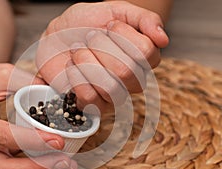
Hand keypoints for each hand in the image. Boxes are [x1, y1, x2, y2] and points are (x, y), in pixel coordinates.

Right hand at [0, 59, 76, 168]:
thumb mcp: (3, 73)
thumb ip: (30, 83)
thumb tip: (60, 94)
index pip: (4, 137)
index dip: (33, 141)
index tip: (58, 141)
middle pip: (4, 168)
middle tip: (65, 164)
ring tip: (64, 166)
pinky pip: (8, 165)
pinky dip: (29, 166)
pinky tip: (50, 162)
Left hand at [36, 1, 168, 110]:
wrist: (57, 35)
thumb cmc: (86, 23)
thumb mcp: (116, 10)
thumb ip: (144, 19)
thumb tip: (163, 39)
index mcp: (143, 58)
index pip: (146, 52)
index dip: (123, 35)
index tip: (108, 26)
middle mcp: (131, 80)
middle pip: (127, 71)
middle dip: (101, 47)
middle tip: (90, 37)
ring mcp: (112, 95)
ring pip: (109, 87)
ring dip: (86, 61)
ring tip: (77, 50)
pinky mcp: (91, 105)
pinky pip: (90, 98)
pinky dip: (76, 77)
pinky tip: (71, 66)